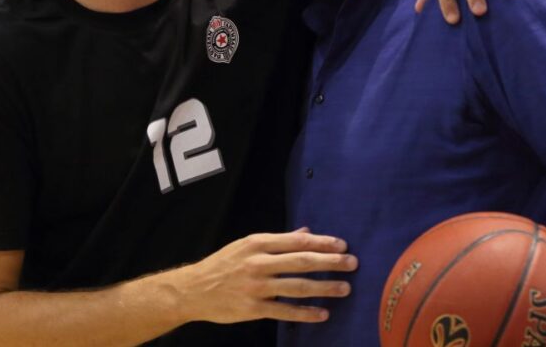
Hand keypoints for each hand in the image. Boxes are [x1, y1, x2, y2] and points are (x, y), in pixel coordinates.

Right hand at [173, 229, 357, 323]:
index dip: (322, 242)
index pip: (296, 241)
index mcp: (257, 244)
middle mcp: (258, 263)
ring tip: (345, 288)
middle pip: (301, 261)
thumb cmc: (222, 265)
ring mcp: (256, 287)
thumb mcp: (246, 246)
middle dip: (330, 262)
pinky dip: (306, 313)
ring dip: (324, 288)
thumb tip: (306, 232)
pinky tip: (323, 313)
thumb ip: (278, 241)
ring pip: (297, 287)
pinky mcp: (253, 309)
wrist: (193, 290)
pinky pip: (285, 311)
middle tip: (352, 263)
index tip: (342, 244)